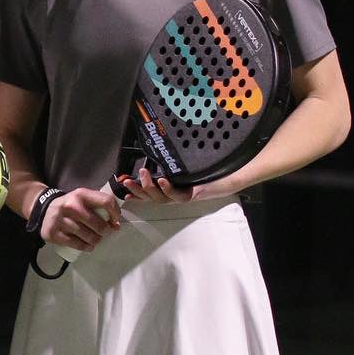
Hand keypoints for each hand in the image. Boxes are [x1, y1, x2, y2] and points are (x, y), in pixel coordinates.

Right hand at [41, 185, 120, 251]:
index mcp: (81, 194)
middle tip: (104, 232)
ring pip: (89, 237)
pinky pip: (77, 244)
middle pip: (99, 225)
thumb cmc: (70, 205)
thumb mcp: (82, 198)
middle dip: (106, 231)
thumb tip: (116, 224)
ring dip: (96, 240)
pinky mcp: (54, 233)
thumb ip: (98, 205)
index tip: (115, 221)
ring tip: (95, 239)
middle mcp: (71, 206)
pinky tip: (87, 245)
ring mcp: (61, 220)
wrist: (44, 209)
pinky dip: (85, 247)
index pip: (106, 202)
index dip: (115, 213)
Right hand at [113, 168, 249, 203]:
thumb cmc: (209, 174)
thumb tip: (159, 156)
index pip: (150, 194)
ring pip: (161, 198)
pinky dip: (168, 189)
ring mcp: (183, 196)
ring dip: (149, 187)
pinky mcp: (193, 195)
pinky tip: (162, 180)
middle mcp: (175, 196)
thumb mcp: (187, 169)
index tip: (122, 192)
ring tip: (142, 174)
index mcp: (172, 191)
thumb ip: (173, 167)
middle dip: (138, 190)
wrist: (230, 180)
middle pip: (152, 197)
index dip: (136, 194)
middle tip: (127, 180)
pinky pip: (178, 196)